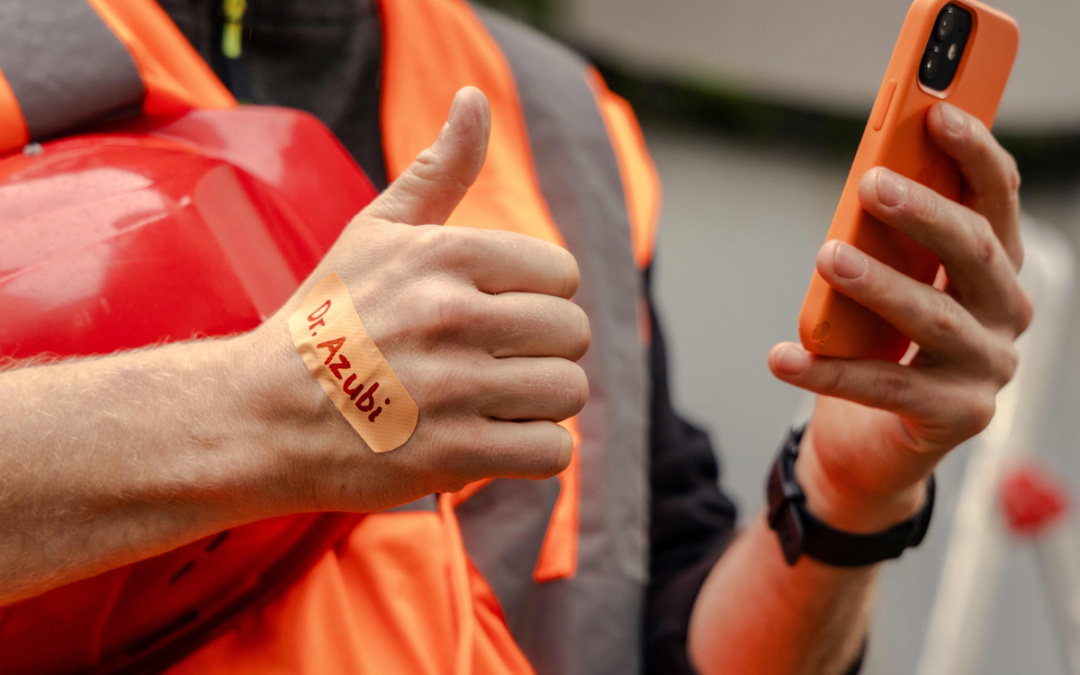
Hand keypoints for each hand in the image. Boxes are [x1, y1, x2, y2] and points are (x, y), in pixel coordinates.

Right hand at [249, 87, 588, 513]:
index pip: (562, 275)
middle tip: (492, 363)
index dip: (535, 299)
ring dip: (540, 404)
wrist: (261, 414)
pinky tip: (490, 439)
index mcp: (445, 254)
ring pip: (569, 393)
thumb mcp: (376, 232)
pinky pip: (552, 453)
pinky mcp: (452, 456)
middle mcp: (452, 316)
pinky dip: (532, 452)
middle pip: (574, 334)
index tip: (493, 315)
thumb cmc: (328, 319)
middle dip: (542, 352)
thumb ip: (438, 170)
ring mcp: (453, 389)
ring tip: (492, 401)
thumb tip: (474, 99)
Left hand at [767, 102, 1031, 532]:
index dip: (976, 156)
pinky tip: (782, 357)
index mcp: (996, 269)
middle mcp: (1006, 315)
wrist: (876, 443)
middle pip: (974, 253)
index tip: (940, 115)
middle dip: (925, 213)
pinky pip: (883, 386)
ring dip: (879, 282)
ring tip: (829, 256)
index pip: (998, 201)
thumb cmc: (882, 346)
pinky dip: (827, 371)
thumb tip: (865, 182)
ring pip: (933, 317)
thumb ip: (889, 242)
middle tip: (871, 183)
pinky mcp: (956, 415)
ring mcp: (986, 368)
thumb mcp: (889, 283)